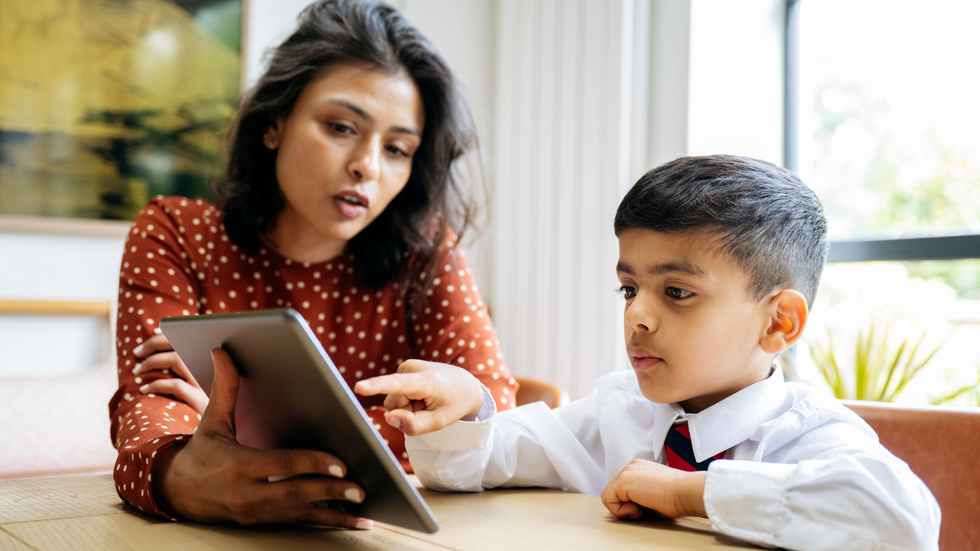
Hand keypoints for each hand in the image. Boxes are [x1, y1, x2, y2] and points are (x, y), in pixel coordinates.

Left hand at [133, 333, 208, 413]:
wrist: (222, 438)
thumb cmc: (210, 414)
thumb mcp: (204, 390)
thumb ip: (191, 374)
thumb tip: (159, 359)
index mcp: (214, 362)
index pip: (192, 336)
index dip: (171, 333)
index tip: (155, 332)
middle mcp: (213, 369)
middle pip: (182, 344)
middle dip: (156, 343)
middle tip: (137, 352)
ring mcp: (208, 385)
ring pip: (177, 360)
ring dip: (152, 361)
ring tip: (137, 370)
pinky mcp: (202, 402)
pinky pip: (175, 385)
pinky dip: (156, 384)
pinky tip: (144, 390)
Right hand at [152, 348, 371, 528]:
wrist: (173, 492)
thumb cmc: (200, 452)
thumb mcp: (211, 421)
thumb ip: (225, 389)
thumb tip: (223, 351)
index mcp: (237, 465)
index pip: (281, 464)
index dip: (312, 464)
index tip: (341, 464)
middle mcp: (246, 493)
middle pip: (294, 495)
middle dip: (329, 493)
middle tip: (360, 489)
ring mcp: (254, 512)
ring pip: (298, 515)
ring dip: (332, 514)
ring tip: (362, 511)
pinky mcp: (259, 523)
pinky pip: (295, 525)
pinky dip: (323, 523)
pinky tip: (349, 523)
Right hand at [354, 360, 485, 436]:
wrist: (464, 384)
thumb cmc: (453, 403)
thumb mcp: (439, 422)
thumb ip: (414, 425)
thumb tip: (388, 418)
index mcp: (426, 381)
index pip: (398, 385)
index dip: (376, 386)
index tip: (359, 387)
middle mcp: (413, 368)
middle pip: (393, 404)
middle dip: (406, 412)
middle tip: (427, 408)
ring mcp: (407, 366)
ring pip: (393, 399)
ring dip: (407, 406)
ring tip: (426, 400)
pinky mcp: (403, 368)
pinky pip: (395, 393)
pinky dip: (407, 399)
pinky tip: (422, 395)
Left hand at [600, 459, 706, 519]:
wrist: (686, 491)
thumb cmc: (678, 496)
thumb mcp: (654, 493)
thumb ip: (640, 495)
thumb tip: (631, 506)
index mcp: (640, 468)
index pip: (622, 489)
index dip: (631, 504)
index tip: (647, 506)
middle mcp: (631, 467)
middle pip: (614, 492)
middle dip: (626, 505)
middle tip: (645, 509)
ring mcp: (626, 472)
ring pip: (610, 496)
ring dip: (624, 509)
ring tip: (643, 508)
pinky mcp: (623, 481)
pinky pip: (608, 501)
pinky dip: (621, 511)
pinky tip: (638, 508)